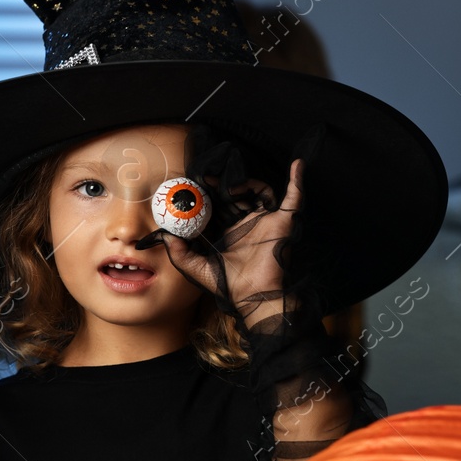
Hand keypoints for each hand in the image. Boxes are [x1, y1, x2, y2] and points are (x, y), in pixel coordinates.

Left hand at [136, 158, 305, 319]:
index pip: (218, 207)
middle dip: (222, 185)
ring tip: (230, 188)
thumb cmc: (228, 284)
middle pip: (236, 196)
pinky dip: (296, 181)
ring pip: (259, 192)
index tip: (193, 185)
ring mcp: (266, 221)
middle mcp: (247, 224)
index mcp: (229, 232)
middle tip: (206, 178)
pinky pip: (293, 198)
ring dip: (246, 184)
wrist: (254, 295)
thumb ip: (179, 253)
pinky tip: (297, 165)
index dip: (207, 195)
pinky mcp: (283, 222)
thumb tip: (164, 235)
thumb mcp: (196, 268)